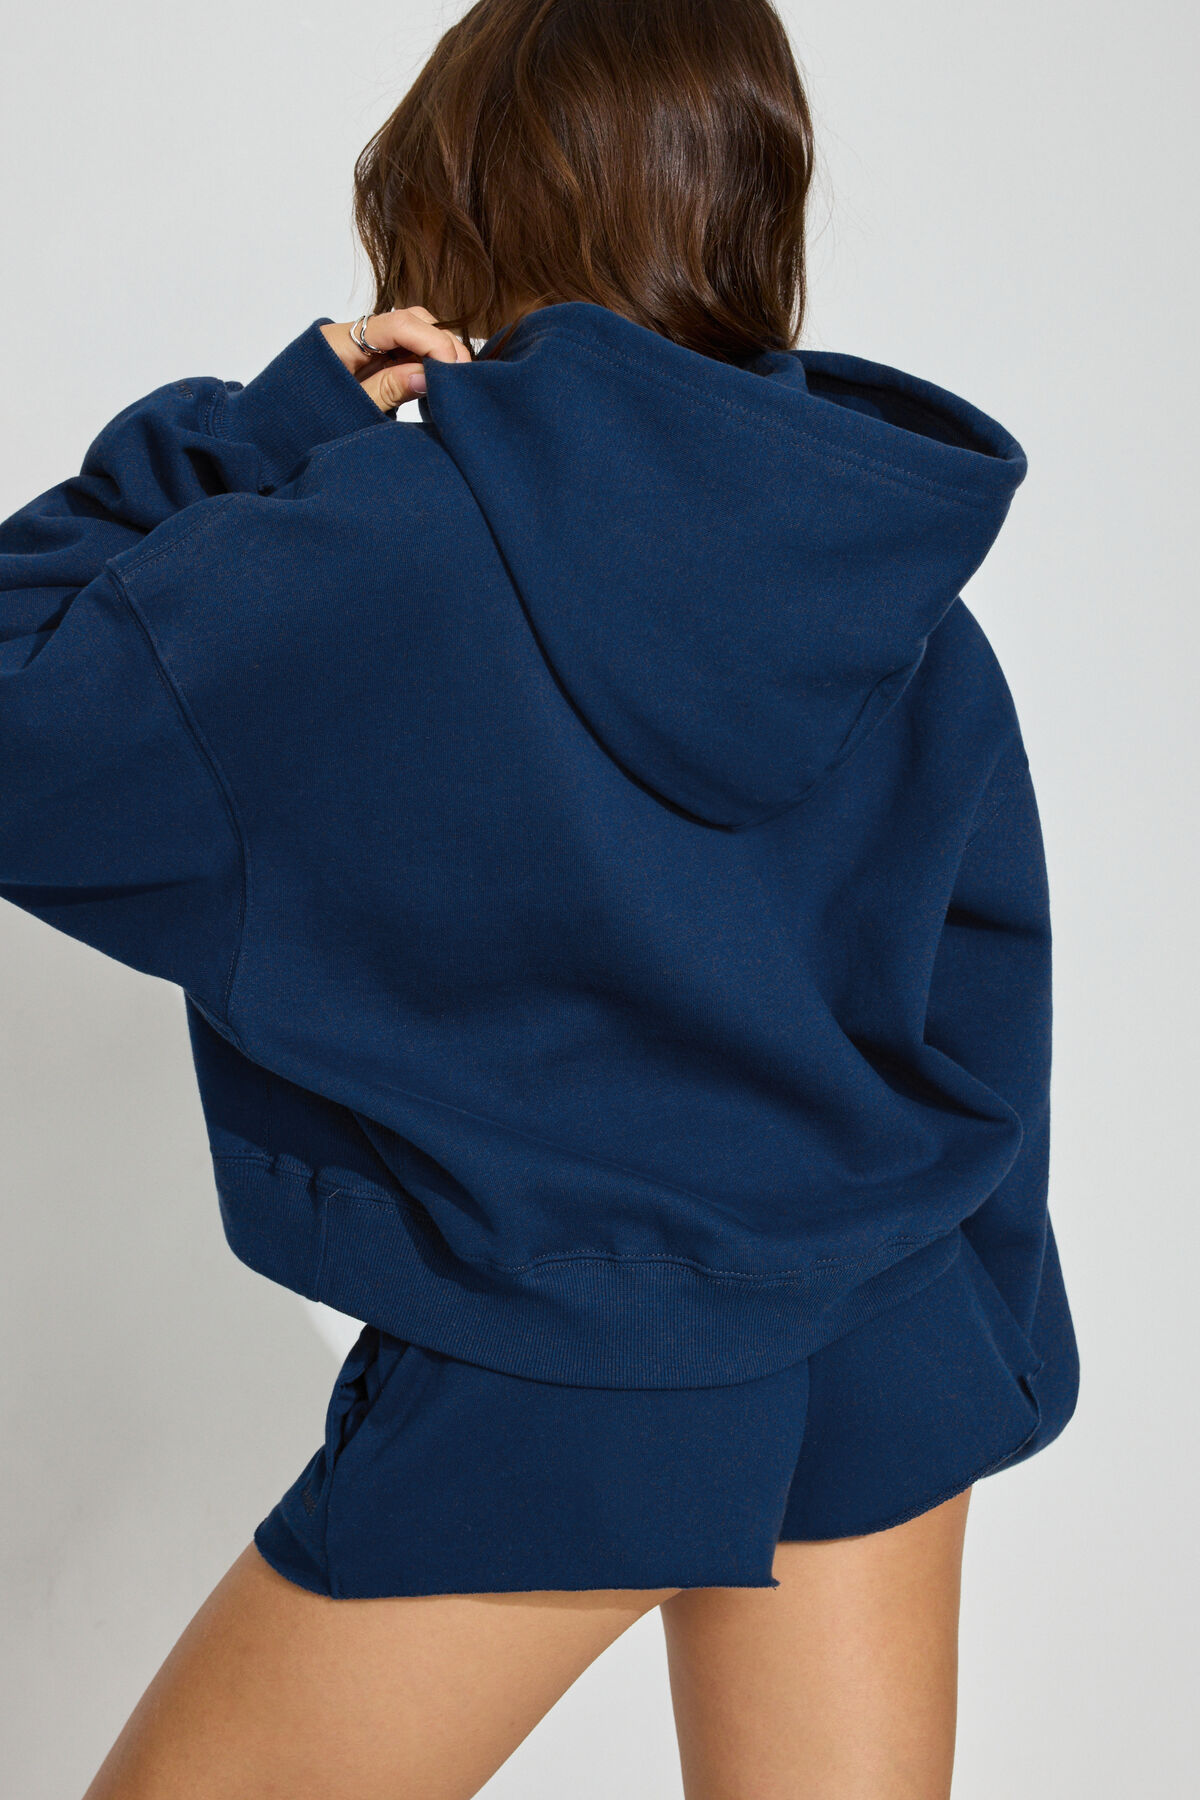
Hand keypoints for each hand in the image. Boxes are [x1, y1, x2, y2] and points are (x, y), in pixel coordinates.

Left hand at [320, 307, 472, 410]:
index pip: (397, 324)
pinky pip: (406, 351)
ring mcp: (364, 345)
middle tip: (461, 377)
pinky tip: (438, 381)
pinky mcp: (372, 358)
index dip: (431, 342)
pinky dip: (427, 362)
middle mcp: (353, 333)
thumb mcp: (351, 411)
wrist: (275, 433)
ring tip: (452, 382)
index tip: (453, 368)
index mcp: (339, 340)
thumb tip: (428, 375)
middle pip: (410, 320)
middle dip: (440, 343)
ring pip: (413, 332)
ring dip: (437, 352)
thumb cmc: (305, 424)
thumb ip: (389, 389)